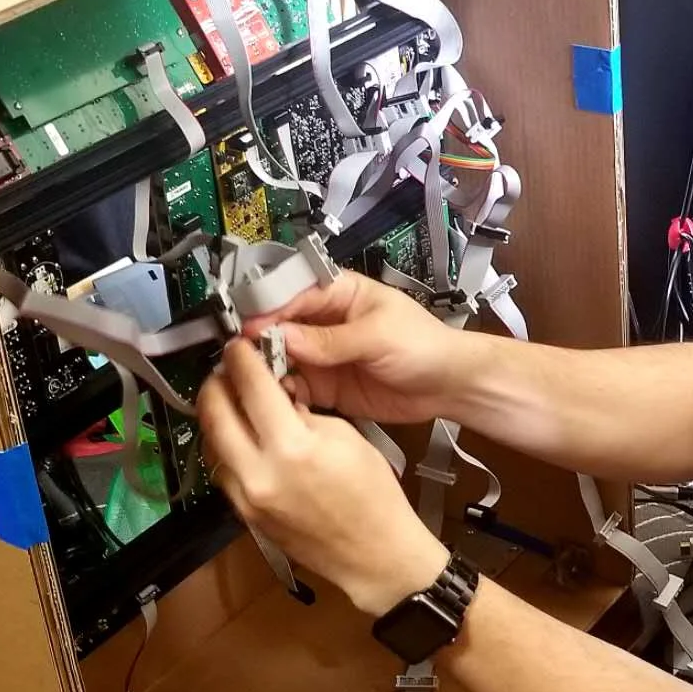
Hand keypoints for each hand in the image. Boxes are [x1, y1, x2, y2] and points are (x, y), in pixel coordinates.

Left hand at [199, 339, 447, 614]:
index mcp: (292, 447)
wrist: (374, 555)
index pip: (251, 386)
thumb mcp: (345, 438)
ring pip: (211, 443)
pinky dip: (225, 447)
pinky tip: (241, 438)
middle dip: (216, 383)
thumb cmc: (373, 495)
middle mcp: (259, 473)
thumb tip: (276, 394)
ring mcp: (246, 498)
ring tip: (232, 401)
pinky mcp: (244, 515)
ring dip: (217, 416)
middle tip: (226, 369)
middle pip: (214, 413)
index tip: (239, 347)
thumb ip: (303, 412)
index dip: (241, 359)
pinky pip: (221, 471)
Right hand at [240, 271, 467, 424]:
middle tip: (243, 356)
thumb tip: (285, 335)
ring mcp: (323, 356)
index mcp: (339, 294)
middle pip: (279, 326)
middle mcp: (324, 323)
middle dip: (260, 340)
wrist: (449, 385)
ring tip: (254, 380)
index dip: (268, 309)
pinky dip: (283, 393)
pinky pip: (295, 388)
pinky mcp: (326, 386)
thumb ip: (331, 339)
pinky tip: (277, 398)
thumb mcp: (378, 335)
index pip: (293, 293)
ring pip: (282, 358)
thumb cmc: (425, 345)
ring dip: (267, 369)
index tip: (248, 327)